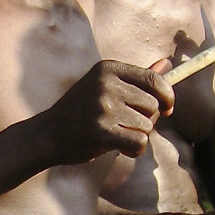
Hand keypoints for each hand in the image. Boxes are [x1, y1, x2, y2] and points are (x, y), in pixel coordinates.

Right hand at [37, 61, 173, 166]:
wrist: (47, 135)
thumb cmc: (80, 112)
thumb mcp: (105, 88)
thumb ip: (137, 79)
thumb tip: (168, 64)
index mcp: (108, 68)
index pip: (153, 79)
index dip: (167, 96)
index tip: (168, 109)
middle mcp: (106, 84)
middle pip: (152, 106)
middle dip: (146, 121)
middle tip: (125, 126)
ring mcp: (103, 106)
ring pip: (147, 126)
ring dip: (137, 136)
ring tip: (116, 137)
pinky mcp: (102, 130)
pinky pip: (139, 142)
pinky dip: (134, 150)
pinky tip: (119, 148)